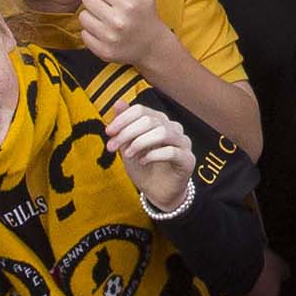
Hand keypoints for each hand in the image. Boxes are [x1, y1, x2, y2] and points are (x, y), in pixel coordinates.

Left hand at [77, 0, 164, 66]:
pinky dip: (90, 32)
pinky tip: (102, 31)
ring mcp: (110, 37)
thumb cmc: (147, 16)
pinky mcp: (103, 51)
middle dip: (94, 0)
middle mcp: (118, 21)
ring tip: (103, 17)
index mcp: (128, 3)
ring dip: (90, 15)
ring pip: (83, 17)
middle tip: (104, 5)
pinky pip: (84, 34)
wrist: (152, 46)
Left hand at [105, 99, 197, 214]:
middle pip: (149, 120)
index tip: (108, 132)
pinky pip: (171, 151)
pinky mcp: (187, 159)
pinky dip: (153, 155)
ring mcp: (183, 143)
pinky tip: (142, 161)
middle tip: (112, 147)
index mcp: (159, 121)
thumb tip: (118, 102)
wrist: (157, 192)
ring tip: (127, 155)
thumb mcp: (128, 146)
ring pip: (162, 132)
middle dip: (127, 133)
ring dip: (140, 142)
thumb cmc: (144, 167)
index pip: (141, 110)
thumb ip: (124, 126)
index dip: (122, 119)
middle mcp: (173, 128)